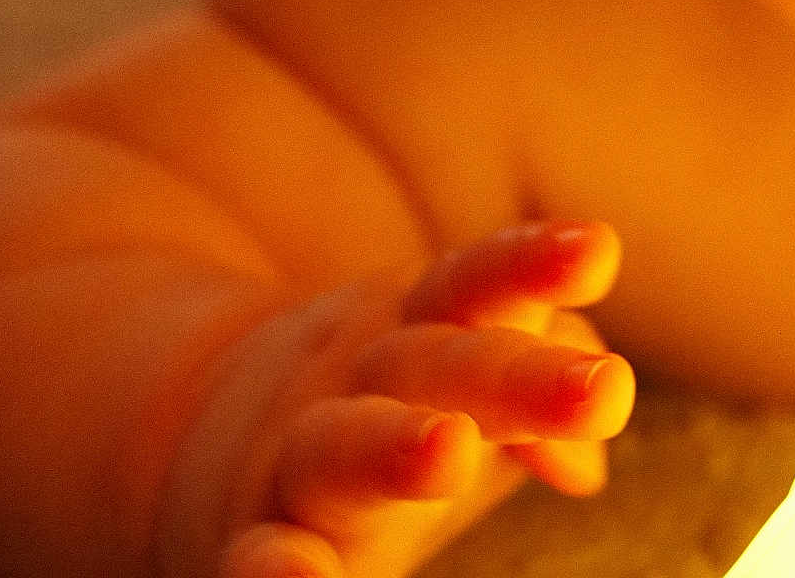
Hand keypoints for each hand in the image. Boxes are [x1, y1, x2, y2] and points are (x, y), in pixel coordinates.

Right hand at [161, 221, 633, 577]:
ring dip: (394, 446)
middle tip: (607, 389)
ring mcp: (302, 453)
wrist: (187, 418)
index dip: (537, 263)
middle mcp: (366, 372)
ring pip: (342, 446)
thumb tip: (587, 469)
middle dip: (521, 375)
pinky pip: (255, 554)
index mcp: (426, 319)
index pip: (483, 279)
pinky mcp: (251, 537)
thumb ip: (546, 381)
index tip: (599, 250)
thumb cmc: (389, 391)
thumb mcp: (468, 364)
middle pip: (442, 362)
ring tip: (451, 451)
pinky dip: (272, 572)